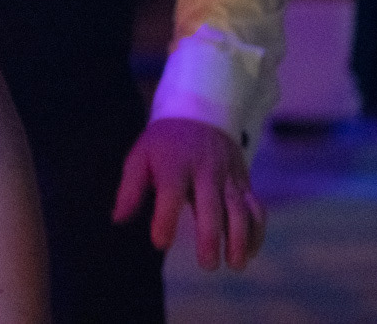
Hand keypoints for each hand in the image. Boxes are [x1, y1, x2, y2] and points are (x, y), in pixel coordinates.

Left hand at [113, 117, 265, 271]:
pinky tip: (249, 252)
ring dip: (240, 237)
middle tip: (207, 265)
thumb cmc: (165, 143)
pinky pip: (255, 207)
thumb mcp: (141, 156)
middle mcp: (205, 170)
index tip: (160, 243)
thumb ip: (130, 188)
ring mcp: (228, 176)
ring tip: (234, 264)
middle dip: (211, 236)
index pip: (171, 191)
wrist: (201, 112)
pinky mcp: (244, 181)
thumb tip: (118, 219)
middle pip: (211, 204)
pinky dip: (257, 230)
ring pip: (239, 208)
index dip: (165, 218)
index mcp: (175, 164)